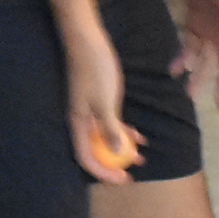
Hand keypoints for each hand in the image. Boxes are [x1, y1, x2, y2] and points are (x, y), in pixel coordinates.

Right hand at [62, 21, 142, 183]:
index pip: (86, 158)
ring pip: (104, 138)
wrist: (87, 39)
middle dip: (113, 164)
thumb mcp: (105, 100)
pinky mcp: (98, 101)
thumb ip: (110, 127)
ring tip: (141, 157)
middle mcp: (81, 121)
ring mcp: (90, 111)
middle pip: (94, 151)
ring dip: (121, 149)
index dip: (103, 172)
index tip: (123, 178)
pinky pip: (110, 123)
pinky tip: (139, 135)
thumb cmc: (94, 68)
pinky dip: (123, 131)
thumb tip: (117, 152)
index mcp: (78, 122)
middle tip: (131, 173)